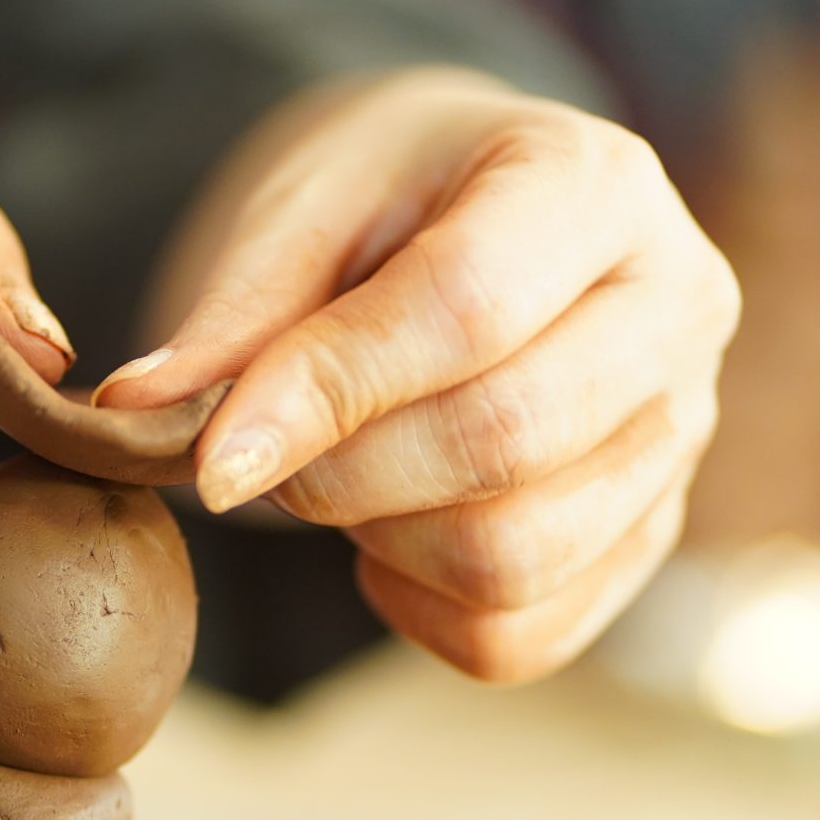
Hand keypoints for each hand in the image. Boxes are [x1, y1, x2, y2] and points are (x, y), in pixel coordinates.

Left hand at [97, 69, 737, 681]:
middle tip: (262, 448)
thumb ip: (237, 312)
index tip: (208, 455)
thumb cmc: (392, 199)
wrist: (482, 220)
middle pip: (505, 441)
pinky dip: (418, 606)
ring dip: (377, 540)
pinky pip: (519, 637)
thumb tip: (136, 413)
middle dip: (341, 472)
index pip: (468, 310)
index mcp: (596, 182)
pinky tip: (387, 529)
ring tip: (332, 473)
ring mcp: (682, 433)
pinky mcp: (651, 535)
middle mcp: (679, 306)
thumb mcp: (306, 207)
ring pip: (513, 557)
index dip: (327, 392)